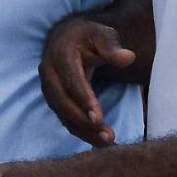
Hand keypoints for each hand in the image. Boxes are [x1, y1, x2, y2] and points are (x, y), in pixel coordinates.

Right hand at [38, 17, 136, 146]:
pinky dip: (80, 131)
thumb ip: (113, 47)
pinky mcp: (53, 99)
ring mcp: (48, 88)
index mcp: (60, 55)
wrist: (65, 38)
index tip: (99, 118)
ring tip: (107, 142)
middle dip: (83, 121)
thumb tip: (128, 58)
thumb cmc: (88, 37)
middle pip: (63, 102)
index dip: (84, 100)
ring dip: (83, 130)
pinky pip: (64, 118)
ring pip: (62, 114)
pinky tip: (98, 141)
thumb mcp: (102, 35)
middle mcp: (49, 73)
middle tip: (107, 135)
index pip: (71, 81)